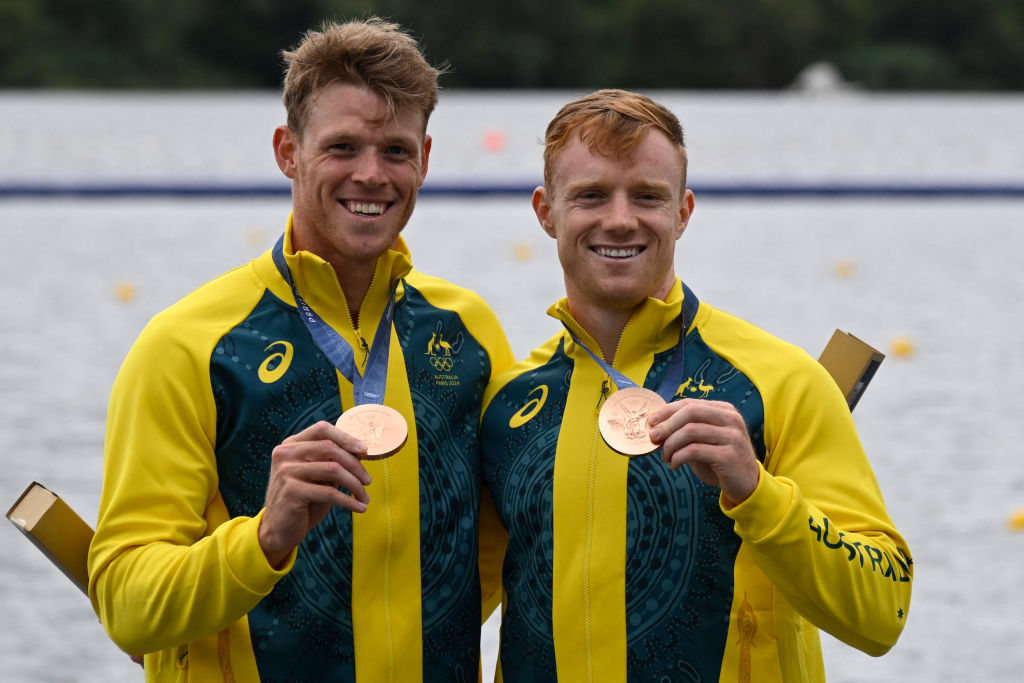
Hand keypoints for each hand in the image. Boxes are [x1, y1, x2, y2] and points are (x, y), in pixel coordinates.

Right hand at [258, 421, 371, 567]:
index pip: (322, 429)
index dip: (346, 437)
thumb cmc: (303, 502)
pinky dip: (349, 501)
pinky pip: (329, 492)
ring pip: (333, 469)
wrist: (280, 530)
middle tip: (368, 481)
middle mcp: (285, 454)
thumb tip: (361, 452)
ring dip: (355, 485)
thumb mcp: (318, 477)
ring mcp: (286, 471)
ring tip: (365, 497)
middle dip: (355, 465)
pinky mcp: (291, 491)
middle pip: (330, 448)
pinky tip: (359, 508)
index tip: (365, 450)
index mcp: (291, 445)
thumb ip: (332, 462)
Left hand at [647, 398, 759, 506]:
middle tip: (653, 438)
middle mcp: (731, 419)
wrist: (747, 484)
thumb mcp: (705, 440)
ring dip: (671, 444)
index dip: (667, 411)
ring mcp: (732, 436)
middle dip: (667, 425)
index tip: (651, 422)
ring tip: (665, 456)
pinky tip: (674, 465)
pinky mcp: (729, 456)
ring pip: (690, 431)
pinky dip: (678, 457)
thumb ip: (688, 429)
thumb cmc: (720, 461)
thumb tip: (656, 426)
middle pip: (690, 412)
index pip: (690, 403)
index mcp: (724, 410)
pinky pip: (695, 451)